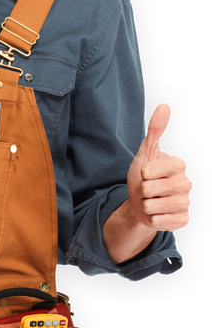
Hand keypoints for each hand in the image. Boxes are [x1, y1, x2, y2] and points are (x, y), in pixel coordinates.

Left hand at [127, 102, 191, 232]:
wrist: (142, 202)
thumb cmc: (144, 175)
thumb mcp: (145, 152)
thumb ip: (155, 130)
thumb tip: (164, 106)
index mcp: (178, 165)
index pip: (149, 170)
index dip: (141, 173)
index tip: (145, 173)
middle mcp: (186, 183)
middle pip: (149, 189)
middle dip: (140, 190)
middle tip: (147, 189)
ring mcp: (186, 203)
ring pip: (153, 206)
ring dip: (144, 205)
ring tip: (150, 201)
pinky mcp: (182, 220)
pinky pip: (159, 221)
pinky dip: (151, 219)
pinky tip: (157, 214)